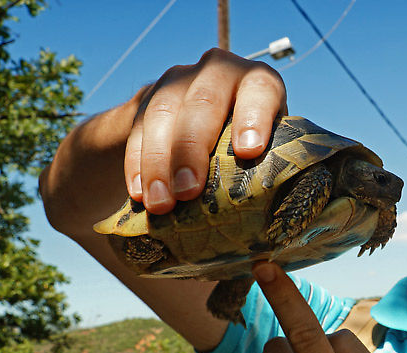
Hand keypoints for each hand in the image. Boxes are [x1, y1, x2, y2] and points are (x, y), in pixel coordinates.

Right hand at [126, 48, 286, 213]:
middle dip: (192, 148)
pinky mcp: (147, 97)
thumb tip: (268, 226)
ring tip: (161, 203)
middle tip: (188, 191)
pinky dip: (136, 163)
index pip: (260, 90)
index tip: (248, 152)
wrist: (209, 124)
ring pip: (163, 112)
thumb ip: (270, 170)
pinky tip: (139, 193)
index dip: (253, 118)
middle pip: (203, 103)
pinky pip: (137, 127)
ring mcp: (180, 80)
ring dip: (159, 161)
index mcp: (259, 83)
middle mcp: (219, 72)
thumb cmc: (252, 150)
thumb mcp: (268, 150)